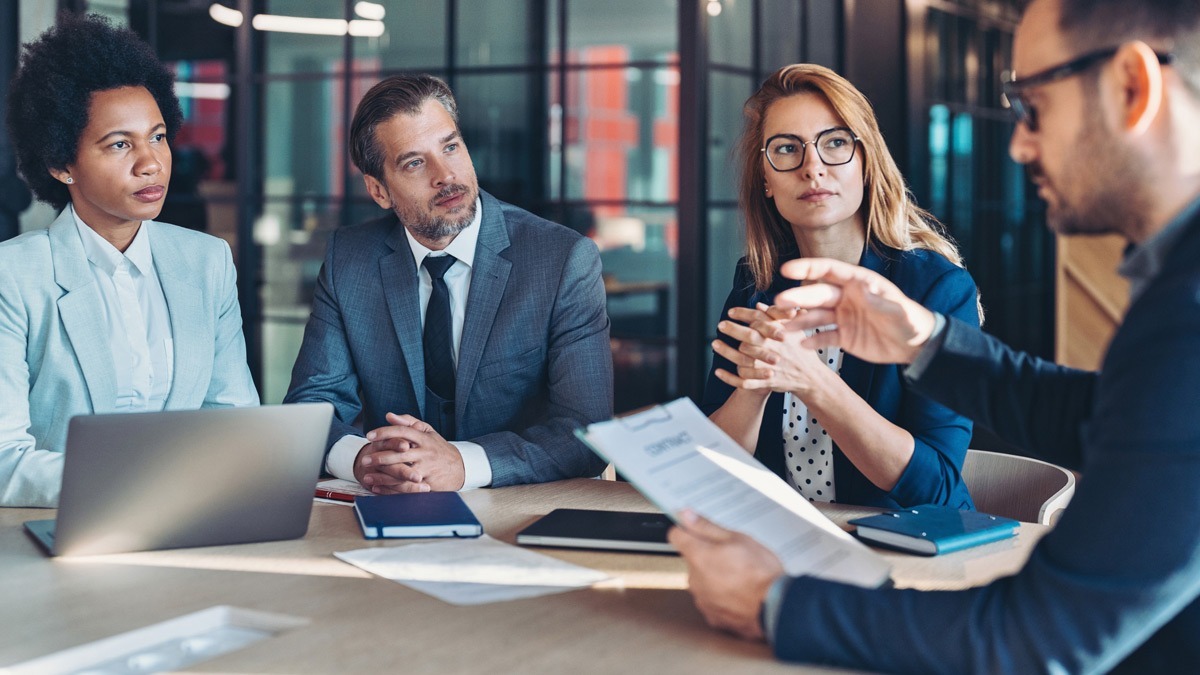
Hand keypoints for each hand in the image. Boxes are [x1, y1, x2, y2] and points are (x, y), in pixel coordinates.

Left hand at [354, 413, 465, 491]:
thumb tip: (388, 415)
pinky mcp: (428, 484)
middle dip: (380, 457)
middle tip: (365, 459)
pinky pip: (406, 488)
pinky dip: (390, 489)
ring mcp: (427, 469)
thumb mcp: (428, 432)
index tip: (369, 435)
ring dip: (383, 476)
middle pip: (400, 454)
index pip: (403, 431)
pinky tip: (377, 488)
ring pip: (402, 473)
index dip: (385, 432)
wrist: (460, 468)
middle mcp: (426, 453)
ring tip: (367, 477)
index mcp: (424, 438)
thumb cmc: (439, 448)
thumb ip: (408, 422)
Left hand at [668, 510, 783, 641]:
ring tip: (741, 576)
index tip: (698, 529)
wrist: (777, 607)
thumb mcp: (738, 539)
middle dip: (707, 555)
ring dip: (715, 576)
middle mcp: (694, 579)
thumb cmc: (760, 572)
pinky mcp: (712, 616)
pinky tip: (740, 593)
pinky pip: (712, 600)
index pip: (676, 535)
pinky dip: (722, 596)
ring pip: (703, 580)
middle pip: (693, 559)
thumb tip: (686, 515)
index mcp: (698, 556)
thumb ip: (707, 527)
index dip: (687, 530)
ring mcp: (702, 599)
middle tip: (732, 555)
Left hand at [712, 304, 836, 396]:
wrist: (810, 377)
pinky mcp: (766, 381)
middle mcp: (774, 349)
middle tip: (721, 325)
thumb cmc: (801, 351)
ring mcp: (769, 366)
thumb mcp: (794, 330)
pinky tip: (718, 371)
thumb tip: (759, 304)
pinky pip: (744, 381)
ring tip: (715, 344)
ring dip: (726, 351)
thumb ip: (777, 316)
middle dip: (733, 330)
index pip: (759, 320)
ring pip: (744, 358)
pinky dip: (729, 378)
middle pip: (749, 337)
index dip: (743, 314)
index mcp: (780, 334)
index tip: (731, 312)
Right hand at [775, 258, 936, 363]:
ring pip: (816, 316)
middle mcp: (847, 298)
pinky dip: (812, 340)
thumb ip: (879, 300)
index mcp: (859, 283)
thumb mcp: (898, 310)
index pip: (829, 271)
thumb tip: (861, 288)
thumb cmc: (911, 321)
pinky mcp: (844, 336)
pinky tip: (801, 344)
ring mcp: (844, 317)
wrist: (916, 346)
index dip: (808, 268)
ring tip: (783, 326)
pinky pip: (824, 337)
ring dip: (799, 320)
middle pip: (817, 294)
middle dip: (798, 297)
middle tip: (780, 301)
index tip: (787, 268)